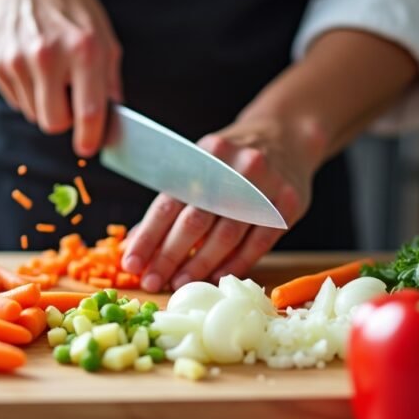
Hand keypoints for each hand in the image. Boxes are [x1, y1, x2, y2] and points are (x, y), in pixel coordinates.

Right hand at [0, 0, 121, 156]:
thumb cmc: (69, 6)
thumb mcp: (103, 34)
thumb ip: (110, 78)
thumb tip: (114, 115)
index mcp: (83, 49)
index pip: (87, 111)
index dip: (90, 138)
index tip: (89, 147)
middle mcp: (48, 56)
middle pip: (54, 123)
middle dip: (65, 120)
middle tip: (71, 102)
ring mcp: (19, 61)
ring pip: (34, 115)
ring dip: (46, 104)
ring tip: (51, 75)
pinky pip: (17, 102)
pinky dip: (28, 94)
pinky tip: (33, 69)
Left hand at [121, 118, 321, 291]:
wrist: (286, 134)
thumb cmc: (231, 161)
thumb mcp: (201, 168)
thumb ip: (171, 203)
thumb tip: (136, 244)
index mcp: (202, 158)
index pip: (168, 202)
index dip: (147, 237)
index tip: (131, 264)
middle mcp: (232, 169)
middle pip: (195, 220)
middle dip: (169, 256)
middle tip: (153, 281)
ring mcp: (263, 185)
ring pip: (227, 234)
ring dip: (200, 264)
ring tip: (180, 283)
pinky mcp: (288, 202)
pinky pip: (260, 241)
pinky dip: (236, 262)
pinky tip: (217, 277)